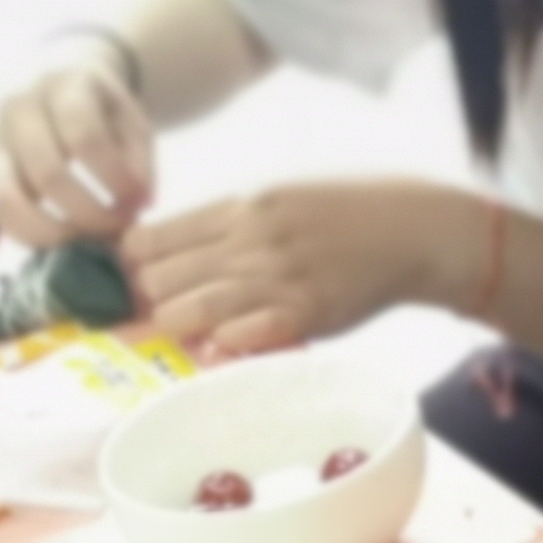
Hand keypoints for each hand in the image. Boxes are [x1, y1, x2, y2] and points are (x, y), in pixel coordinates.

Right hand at [0, 57, 156, 246]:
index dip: (114, 179)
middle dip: (88, 213)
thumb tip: (139, 204)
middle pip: (47, 173)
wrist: (64, 84)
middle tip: (117, 230)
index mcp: (64, 86)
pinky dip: (30, 236)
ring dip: (54, 232)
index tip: (139, 204)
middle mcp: (20, 108)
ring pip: (9, 198)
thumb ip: (140, 162)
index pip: (84, 138)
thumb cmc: (105, 111)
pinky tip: (64, 241)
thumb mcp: (134, 123)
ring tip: (88, 243)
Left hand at [122, 178, 454, 357]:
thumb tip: (166, 251)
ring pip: (188, 310)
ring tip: (192, 333)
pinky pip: (239, 336)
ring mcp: (276, 277)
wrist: (410, 228)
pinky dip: (223, 344)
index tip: (141, 282)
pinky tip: (226, 343)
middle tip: (164, 316)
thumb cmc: (341, 215)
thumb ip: (225, 223)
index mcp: (238, 206)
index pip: (148, 240)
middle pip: (158, 280)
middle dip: (152, 303)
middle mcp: (249, 239)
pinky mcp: (304, 313)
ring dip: (181, 327)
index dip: (132, 268)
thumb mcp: (277, 198)